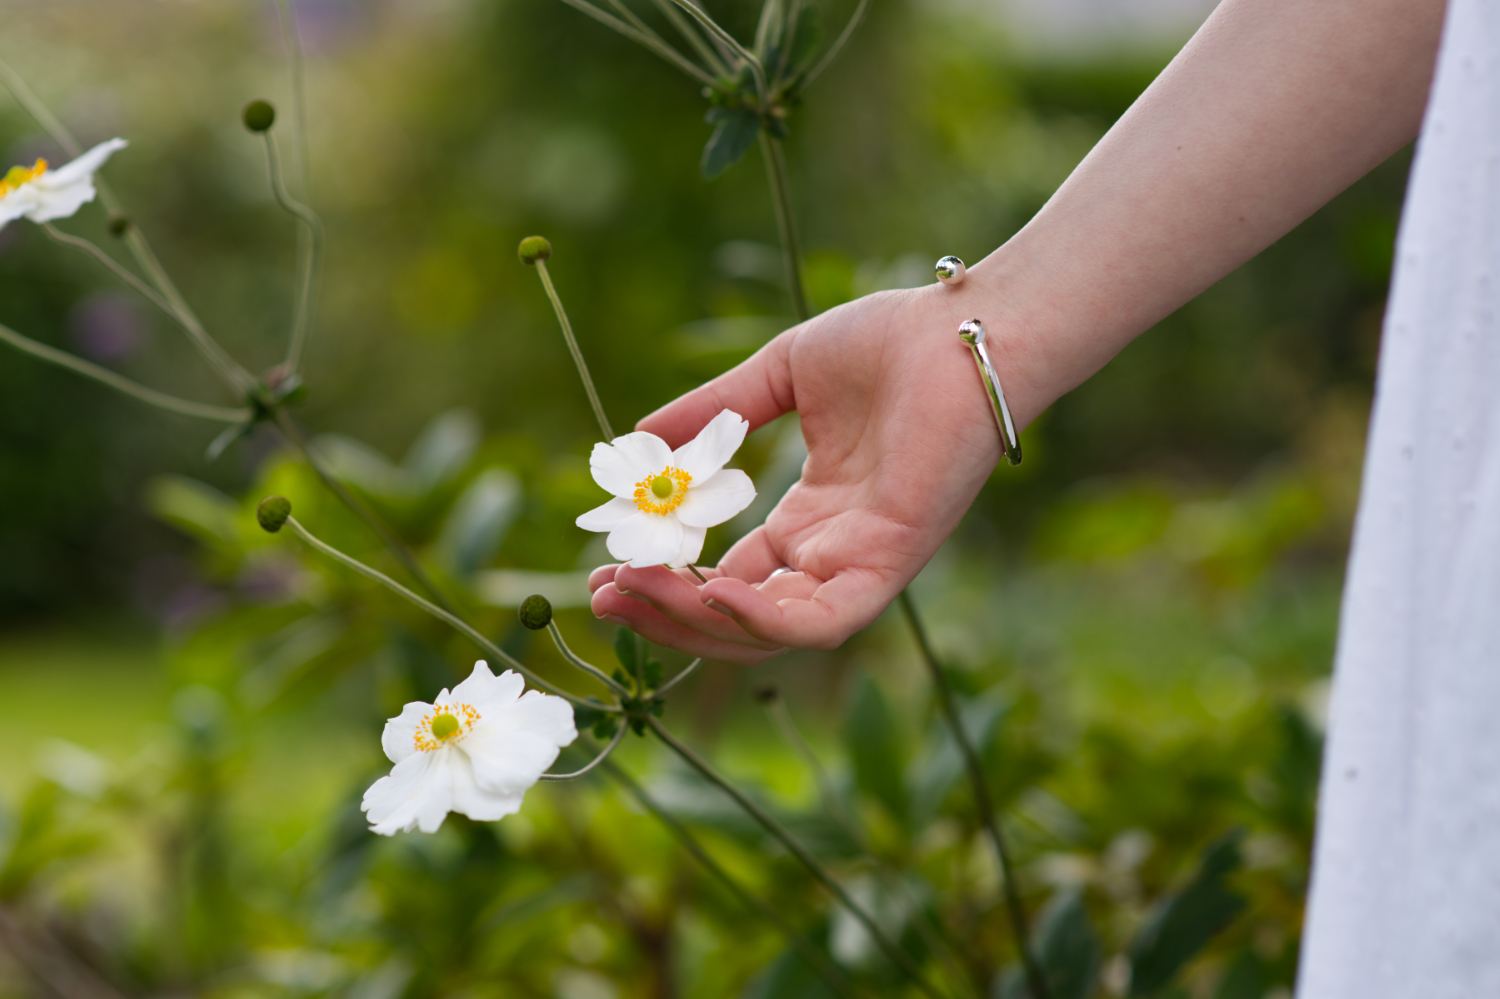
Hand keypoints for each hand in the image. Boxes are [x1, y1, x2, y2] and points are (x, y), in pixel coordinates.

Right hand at [587, 281, 1043, 663]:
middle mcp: (831, 553)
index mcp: (809, 518)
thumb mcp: (781, 375)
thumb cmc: (890, 342)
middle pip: (738, 617)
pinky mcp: (891, 563)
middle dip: (666, 616)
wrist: (964, 329)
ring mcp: (862, 565)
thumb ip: (715, 411)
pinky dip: (765, 620)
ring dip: (697, 622)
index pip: (726, 575)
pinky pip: (822, 620)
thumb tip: (638, 436)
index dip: (665, 582)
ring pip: (770, 631)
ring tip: (633, 591)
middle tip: (603, 596)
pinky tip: (711, 593)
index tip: (604, 567)